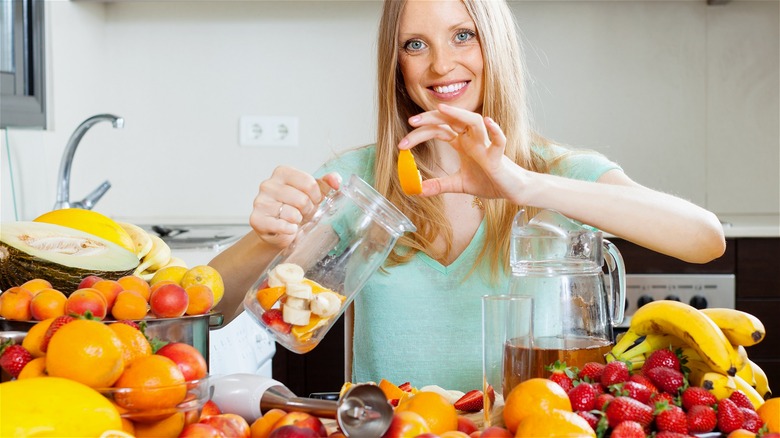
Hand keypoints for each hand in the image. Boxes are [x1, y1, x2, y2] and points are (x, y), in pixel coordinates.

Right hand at [249, 167, 340, 247]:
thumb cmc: (295, 208)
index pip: (309, 182)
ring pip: (292, 213)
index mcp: (282, 172)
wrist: (279, 230)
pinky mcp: (256, 219)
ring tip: (294, 220)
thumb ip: (326, 183)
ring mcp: (260, 201)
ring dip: (298, 221)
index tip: (314, 200)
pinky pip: (281, 226)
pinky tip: (288, 228)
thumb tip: (336, 181)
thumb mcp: (313, 193)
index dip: (316, 196)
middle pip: (301, 199)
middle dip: (308, 210)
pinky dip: (289, 230)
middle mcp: (268, 184)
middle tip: (303, 213)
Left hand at [401, 103, 520, 199]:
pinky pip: (499, 141)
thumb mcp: (458, 185)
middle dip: (432, 118)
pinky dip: (495, 131)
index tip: (403, 143)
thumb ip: (439, 185)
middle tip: (412, 121)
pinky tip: (488, 122)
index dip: (421, 133)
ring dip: (459, 114)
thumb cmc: (488, 182)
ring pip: (474, 121)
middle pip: (451, 120)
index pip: (439, 130)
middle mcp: (473, 139)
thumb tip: (417, 191)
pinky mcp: (498, 156)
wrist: (511, 190)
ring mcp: (486, 145)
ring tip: (443, 109)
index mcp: (462, 143)